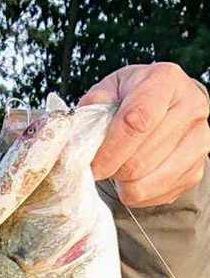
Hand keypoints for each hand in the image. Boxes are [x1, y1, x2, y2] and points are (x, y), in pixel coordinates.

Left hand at [78, 63, 209, 206]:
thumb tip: (80, 135)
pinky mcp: (196, 169)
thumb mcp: (110, 89)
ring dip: (122, 183)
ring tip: (118, 167)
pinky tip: (133, 176)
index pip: (137, 121)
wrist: (167, 106)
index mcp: (165, 81)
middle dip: (112, 169)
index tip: (92, 164)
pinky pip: (154, 196)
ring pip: (145, 183)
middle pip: (139, 160)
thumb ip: (93, 106)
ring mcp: (199, 140)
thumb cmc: (132, 97)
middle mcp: (190, 107)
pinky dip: (135, 193)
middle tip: (103, 163)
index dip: (109, 150)